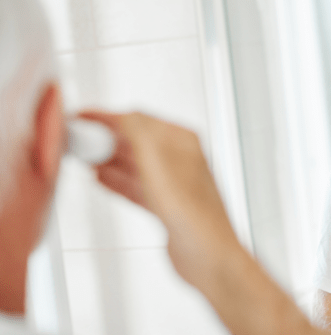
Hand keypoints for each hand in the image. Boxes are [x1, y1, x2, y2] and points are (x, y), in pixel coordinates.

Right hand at [76, 110, 240, 290]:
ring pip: (133, 163)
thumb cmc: (195, 215)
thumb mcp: (157, 162)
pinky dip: (116, 181)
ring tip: (84, 155)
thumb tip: (120, 116)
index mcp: (183, 142)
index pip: (139, 119)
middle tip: (79, 138)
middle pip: (134, 140)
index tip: (83, 117)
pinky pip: (135, 186)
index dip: (108, 118)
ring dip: (107, 158)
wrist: (209, 257)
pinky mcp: (166, 205)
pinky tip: (101, 179)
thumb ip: (137, 133)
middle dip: (105, 138)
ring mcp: (173, 183)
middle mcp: (180, 159)